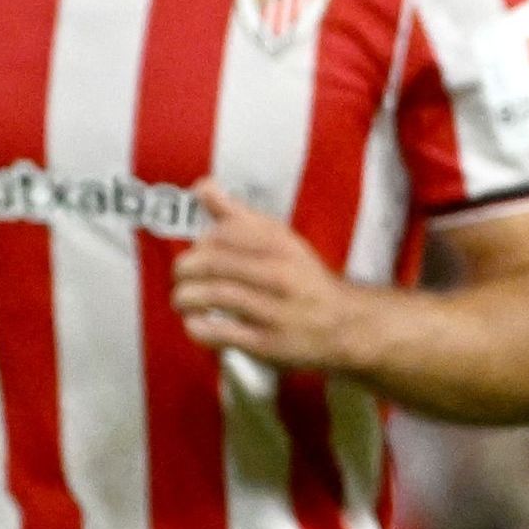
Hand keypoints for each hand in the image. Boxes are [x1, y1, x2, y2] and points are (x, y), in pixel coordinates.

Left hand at [169, 193, 369, 371]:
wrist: (346, 325)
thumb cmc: (304, 280)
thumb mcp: (281, 241)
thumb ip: (239, 216)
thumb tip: (202, 186)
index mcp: (281, 245)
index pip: (224, 233)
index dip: (201, 242)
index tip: (198, 251)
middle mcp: (280, 274)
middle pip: (213, 263)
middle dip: (185, 270)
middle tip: (182, 277)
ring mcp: (275, 311)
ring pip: (215, 295)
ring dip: (186, 297)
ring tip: (182, 300)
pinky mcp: (269, 343)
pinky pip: (223, 332)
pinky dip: (199, 327)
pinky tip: (195, 323)